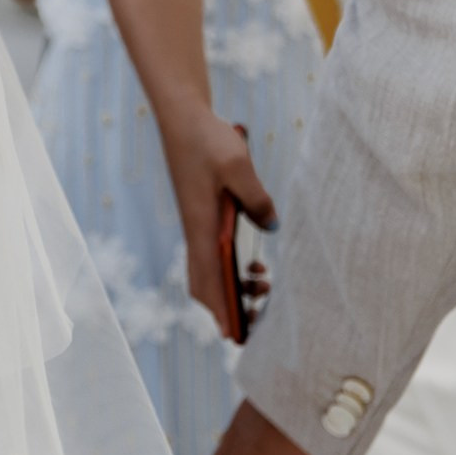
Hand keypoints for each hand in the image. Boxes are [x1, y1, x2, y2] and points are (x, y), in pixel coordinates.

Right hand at [161, 108, 275, 338]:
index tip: (238, 336)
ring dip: (231, 288)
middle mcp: (195, 230)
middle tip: (261, 316)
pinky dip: (229, 269)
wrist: (183, 118)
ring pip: (207, 272)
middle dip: (228, 309)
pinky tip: (253, 259)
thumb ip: (257, 199)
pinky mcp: (202, 216)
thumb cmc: (208, 140)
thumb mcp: (238, 165)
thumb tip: (272, 227)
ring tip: (264, 282)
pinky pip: (212, 255)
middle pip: (203, 285)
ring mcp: (197, 225)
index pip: (207, 281)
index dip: (222, 311)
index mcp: (201, 225)